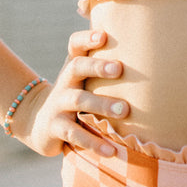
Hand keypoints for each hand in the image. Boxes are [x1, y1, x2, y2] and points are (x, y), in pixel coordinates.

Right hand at [19, 29, 128, 157]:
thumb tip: (147, 50)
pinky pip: (75, 134)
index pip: (76, 45)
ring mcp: (58, 104)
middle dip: (97, 67)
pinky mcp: (55, 128)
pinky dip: (94, 143)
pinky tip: (112, 150)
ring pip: (79, 101)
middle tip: (119, 69)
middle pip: (77, 67)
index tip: (103, 36)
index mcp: (74, 66)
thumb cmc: (75, 95)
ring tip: (125, 110)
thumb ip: (106, 66)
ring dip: (102, 104)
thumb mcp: (84, 78)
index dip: (87, 38)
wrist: (39, 121)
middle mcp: (65, 82)